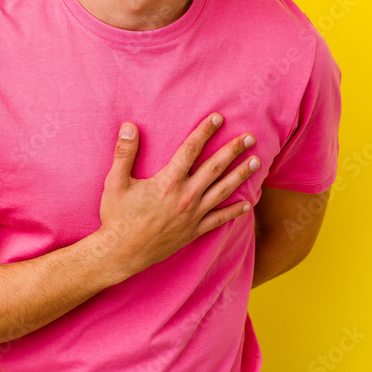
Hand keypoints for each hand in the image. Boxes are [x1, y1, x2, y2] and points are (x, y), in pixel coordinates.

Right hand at [95, 112, 258, 277]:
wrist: (121, 253)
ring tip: (256, 162)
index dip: (205, 131)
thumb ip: (124, 153)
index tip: (218, 118)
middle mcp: (185, 196)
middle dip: (233, 150)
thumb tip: (129, 126)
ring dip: (241, 175)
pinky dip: (234, 212)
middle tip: (250, 137)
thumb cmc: (117, 217)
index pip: (191, 149)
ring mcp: (192, 215)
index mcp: (168, 182)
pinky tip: (248, 204)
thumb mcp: (115, 182)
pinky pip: (219, 219)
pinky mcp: (193, 231)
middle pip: (215, 168)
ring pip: (223, 191)